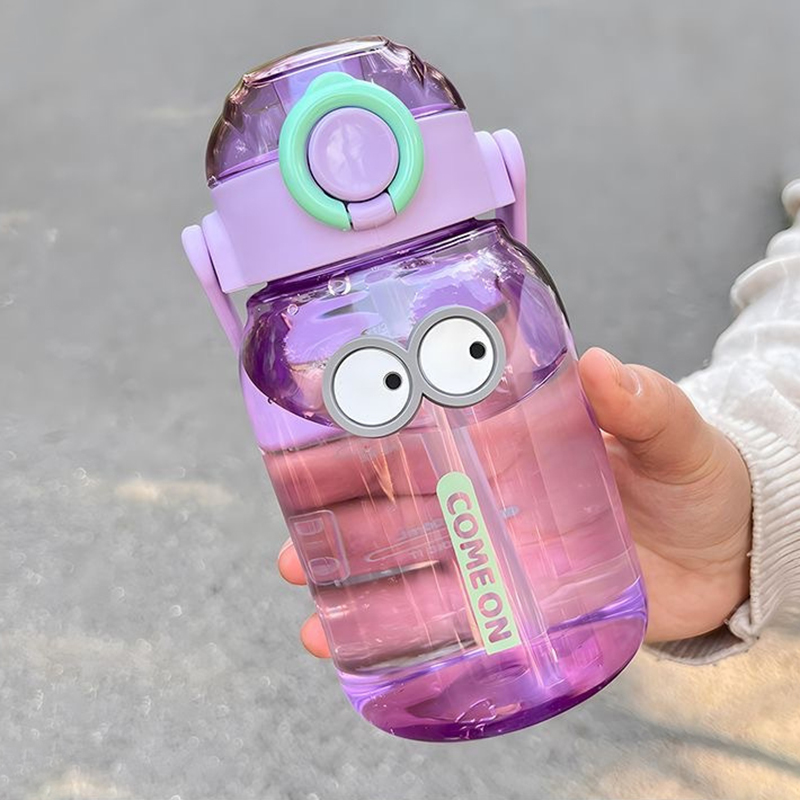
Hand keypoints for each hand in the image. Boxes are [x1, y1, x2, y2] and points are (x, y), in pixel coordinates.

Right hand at [277, 348, 752, 655]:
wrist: (724, 553)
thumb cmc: (691, 477)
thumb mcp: (670, 431)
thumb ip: (640, 404)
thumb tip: (602, 365)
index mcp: (511, 442)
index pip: (426, 428)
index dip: (369, 427)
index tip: (311, 426)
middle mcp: (489, 496)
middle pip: (396, 497)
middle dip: (336, 504)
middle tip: (289, 513)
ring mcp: (495, 555)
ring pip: (404, 560)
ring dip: (348, 570)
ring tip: (301, 578)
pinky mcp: (511, 609)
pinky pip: (441, 621)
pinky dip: (392, 631)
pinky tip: (345, 640)